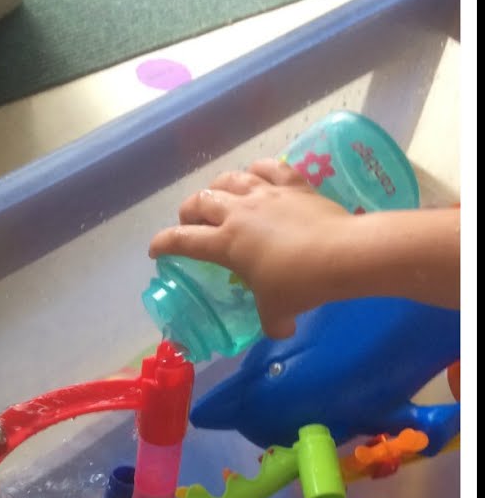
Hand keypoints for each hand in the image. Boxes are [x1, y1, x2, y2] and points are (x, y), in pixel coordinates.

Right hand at [149, 159, 352, 338]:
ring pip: (229, 179)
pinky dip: (257, 169)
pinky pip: (268, 168)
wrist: (340, 254)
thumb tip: (279, 330)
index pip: (183, 240)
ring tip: (218, 195)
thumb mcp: (278, 310)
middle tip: (191, 222)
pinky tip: (256, 174)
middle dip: (188, 211)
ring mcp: (265, 194)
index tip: (156, 250)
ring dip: (217, 186)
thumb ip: (272, 320)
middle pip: (201, 201)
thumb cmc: (300, 284)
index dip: (164, 243)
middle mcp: (239, 213)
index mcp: (226, 243)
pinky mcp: (292, 185)